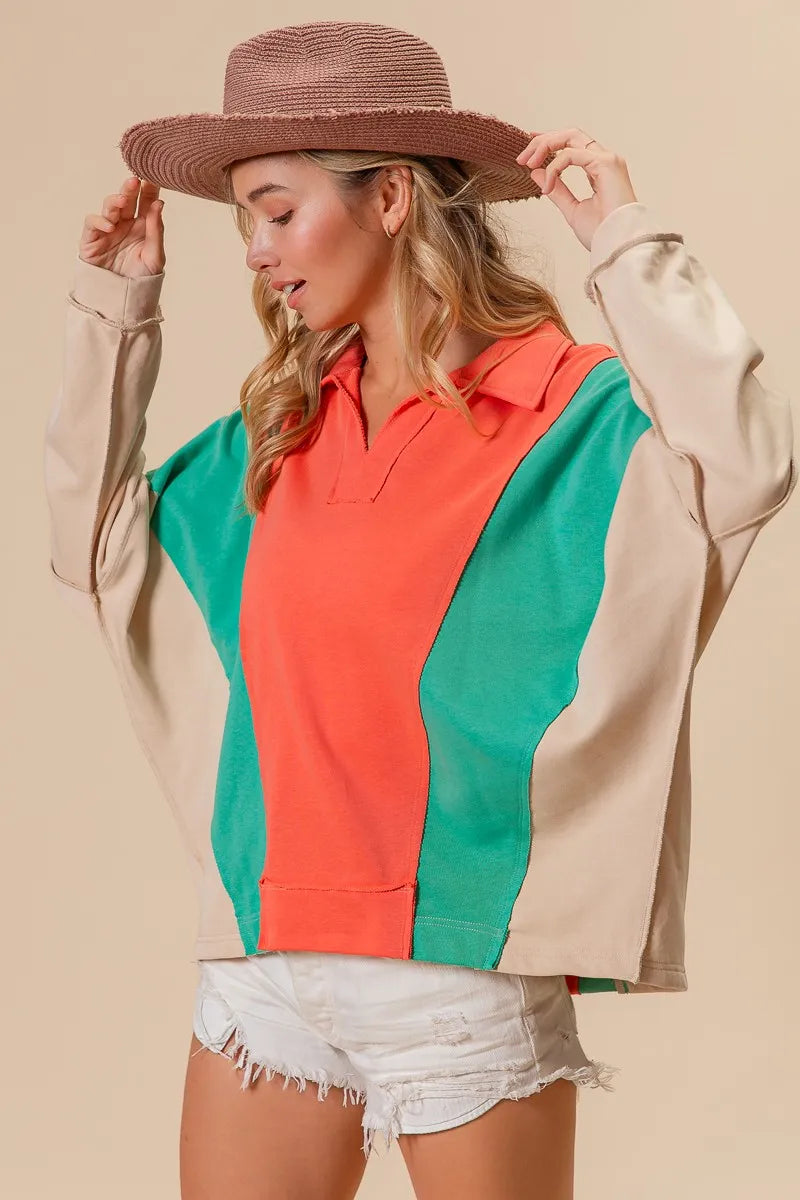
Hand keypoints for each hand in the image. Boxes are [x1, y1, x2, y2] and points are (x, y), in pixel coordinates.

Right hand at [78, 176, 165, 277]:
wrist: (123, 301)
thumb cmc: (141, 279)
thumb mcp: (155, 256)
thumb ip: (157, 231)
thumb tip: (159, 204)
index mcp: (144, 226)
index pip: (147, 202)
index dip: (149, 189)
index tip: (154, 176)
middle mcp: (126, 224)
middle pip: (128, 200)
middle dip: (130, 189)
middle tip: (135, 181)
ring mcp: (108, 230)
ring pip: (109, 207)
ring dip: (115, 201)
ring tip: (122, 201)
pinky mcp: (92, 239)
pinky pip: (93, 224)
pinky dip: (99, 221)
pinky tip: (109, 226)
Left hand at [515, 128, 638, 250]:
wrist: (616, 245)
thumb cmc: (601, 232)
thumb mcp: (571, 209)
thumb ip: (556, 190)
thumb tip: (536, 172)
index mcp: (599, 169)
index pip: (572, 145)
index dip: (550, 142)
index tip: (529, 151)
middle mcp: (605, 160)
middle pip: (570, 135)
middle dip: (543, 141)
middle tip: (522, 158)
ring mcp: (607, 159)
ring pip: (571, 136)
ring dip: (545, 145)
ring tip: (528, 163)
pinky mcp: (606, 163)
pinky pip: (570, 155)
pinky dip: (554, 167)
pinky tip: (547, 186)